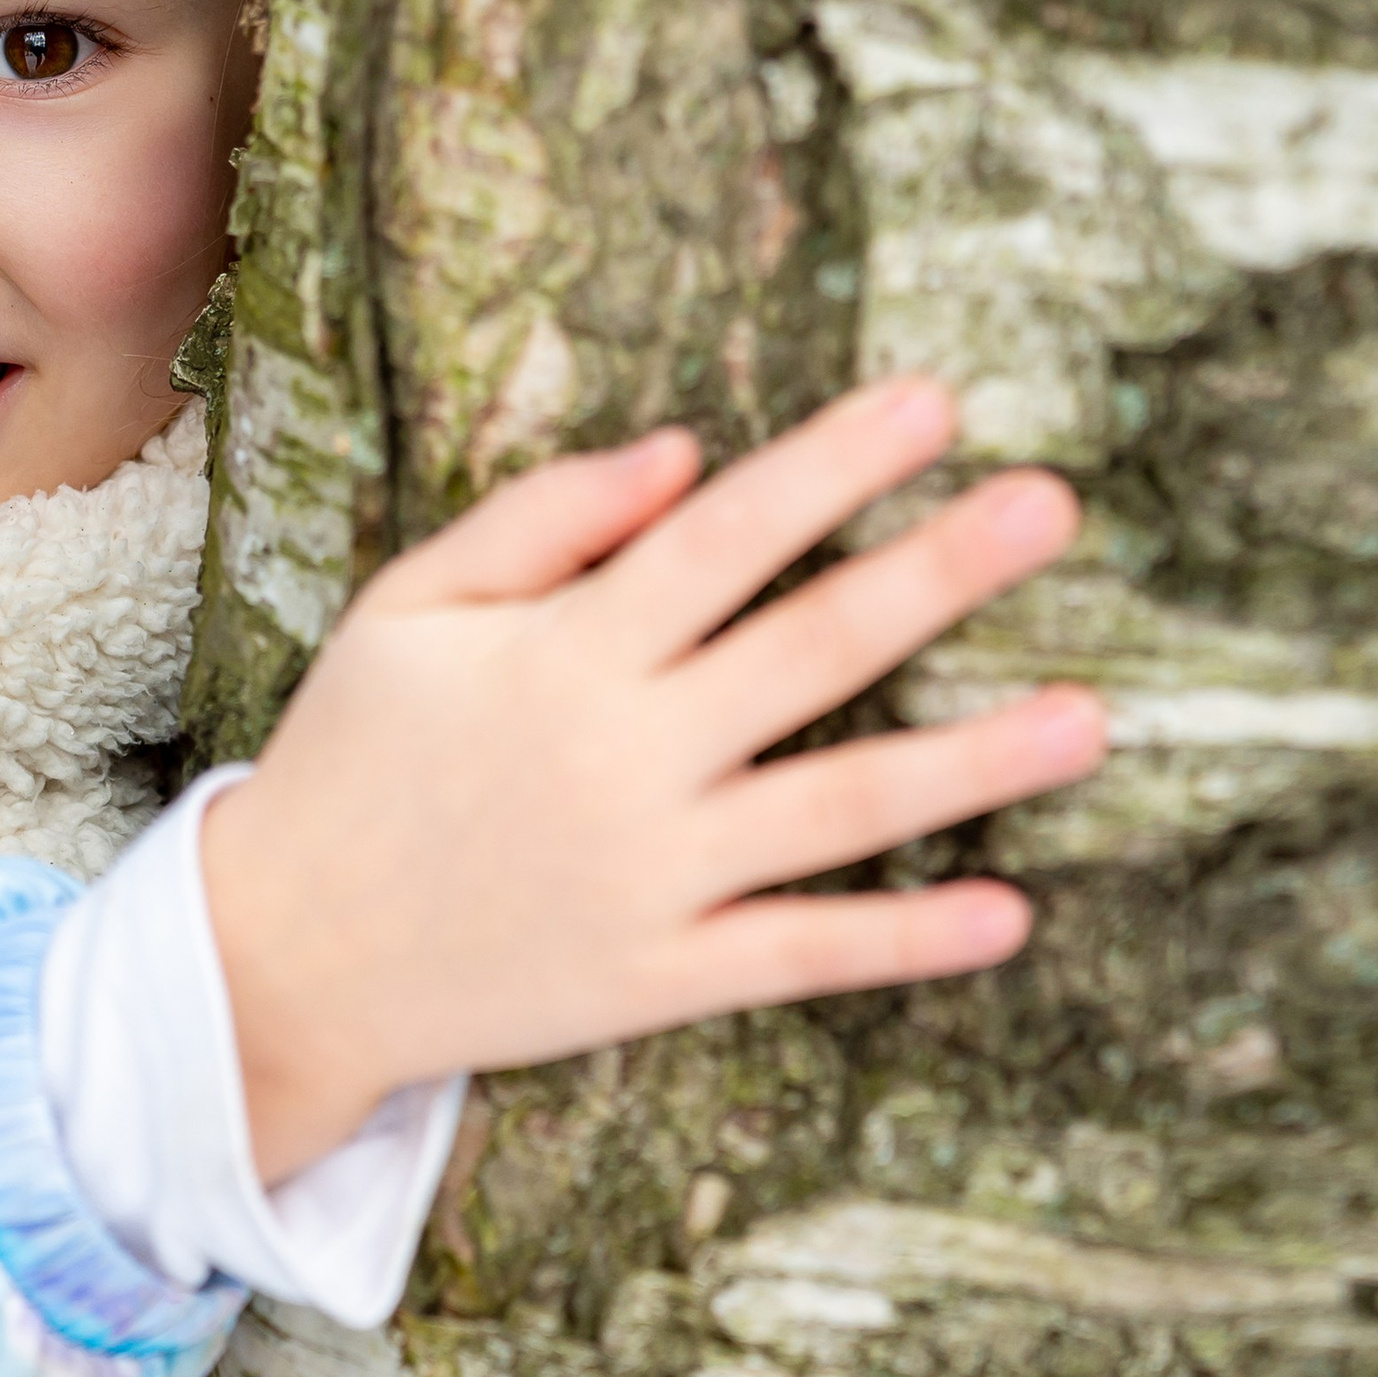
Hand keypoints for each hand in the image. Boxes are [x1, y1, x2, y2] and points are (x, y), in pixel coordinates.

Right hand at [198, 377, 1103, 1184]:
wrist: (285, 954)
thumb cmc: (354, 752)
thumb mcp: (409, 604)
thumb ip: (540, 519)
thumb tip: (683, 451)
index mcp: (566, 650)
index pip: (725, 534)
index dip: (832, 462)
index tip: (935, 399)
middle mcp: (624, 755)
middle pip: (811, 650)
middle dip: (937, 572)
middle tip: (1053, 505)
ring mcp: (652, 875)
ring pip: (840, 809)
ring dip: (973, 764)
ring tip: (1092, 716)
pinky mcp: (659, 977)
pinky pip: (801, 956)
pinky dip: (904, 939)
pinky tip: (1008, 912)